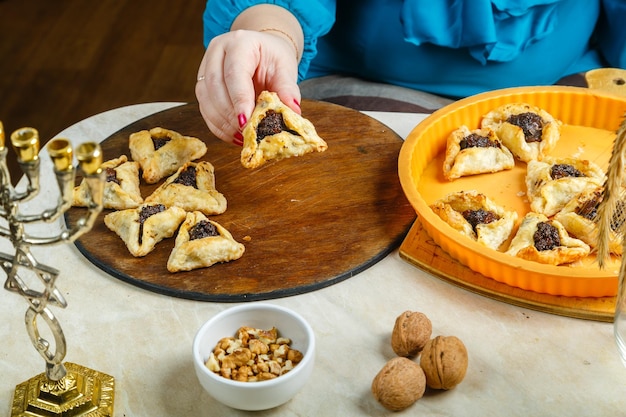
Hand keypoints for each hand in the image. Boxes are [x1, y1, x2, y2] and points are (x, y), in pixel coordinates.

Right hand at [195, 29, 301, 144]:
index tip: (246, 123)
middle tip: (246, 132)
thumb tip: (292, 112)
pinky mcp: (202, 84)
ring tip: (242, 136)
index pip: (234, 73)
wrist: (262, 51)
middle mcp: (217, 51)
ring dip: (222, 122)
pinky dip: (218, 126)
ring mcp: (206, 67)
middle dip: (229, 114)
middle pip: (215, 86)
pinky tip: (234, 135)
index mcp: (240, 42)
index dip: (239, 100)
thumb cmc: (273, 58)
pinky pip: (204, 108)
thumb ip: (287, 89)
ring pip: (205, 99)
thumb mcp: (285, 68)